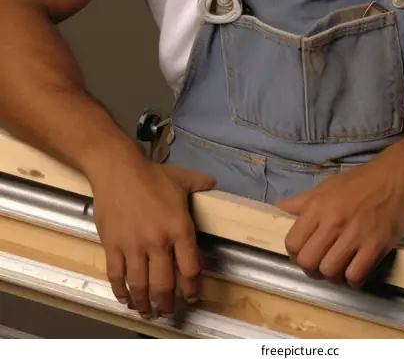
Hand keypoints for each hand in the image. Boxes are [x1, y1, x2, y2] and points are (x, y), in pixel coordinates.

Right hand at [89, 152, 214, 318]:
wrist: (117, 169)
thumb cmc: (151, 175)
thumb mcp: (182, 178)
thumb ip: (200, 184)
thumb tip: (214, 184)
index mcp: (179, 227)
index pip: (190, 269)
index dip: (192, 288)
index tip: (192, 296)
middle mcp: (158, 241)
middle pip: (165, 285)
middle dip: (168, 304)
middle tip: (169, 311)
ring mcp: (133, 246)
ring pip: (140, 286)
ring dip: (145, 304)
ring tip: (148, 311)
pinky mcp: (113, 246)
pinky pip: (117, 277)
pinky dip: (121, 292)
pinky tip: (126, 298)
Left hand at [276, 158, 403, 287]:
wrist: (392, 177)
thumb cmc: (357, 182)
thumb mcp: (325, 186)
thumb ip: (302, 201)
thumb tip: (279, 206)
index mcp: (317, 207)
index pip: (293, 243)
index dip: (295, 254)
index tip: (305, 254)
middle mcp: (333, 222)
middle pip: (308, 262)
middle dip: (311, 269)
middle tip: (321, 265)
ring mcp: (355, 235)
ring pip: (330, 271)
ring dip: (333, 276)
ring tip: (339, 269)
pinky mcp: (375, 246)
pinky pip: (356, 275)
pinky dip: (353, 280)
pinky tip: (356, 270)